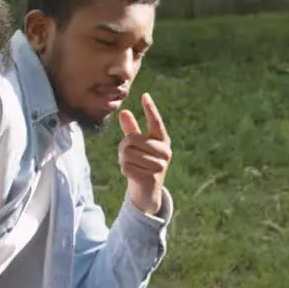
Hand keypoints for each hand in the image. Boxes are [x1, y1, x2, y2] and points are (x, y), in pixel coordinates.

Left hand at [118, 93, 170, 214]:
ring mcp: (160, 166)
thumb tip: (124, 112)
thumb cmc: (142, 164)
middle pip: (132, 139)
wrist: (147, 192)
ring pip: (128, 154)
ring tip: (132, 165)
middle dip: (124, 147)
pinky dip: (124, 170)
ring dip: (124, 160)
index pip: (155, 122)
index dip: (150, 109)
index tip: (144, 95)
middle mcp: (165, 152)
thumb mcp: (138, 147)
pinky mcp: (151, 178)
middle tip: (128, 155)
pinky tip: (132, 174)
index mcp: (162, 141)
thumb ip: (131, 130)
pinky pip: (127, 167)